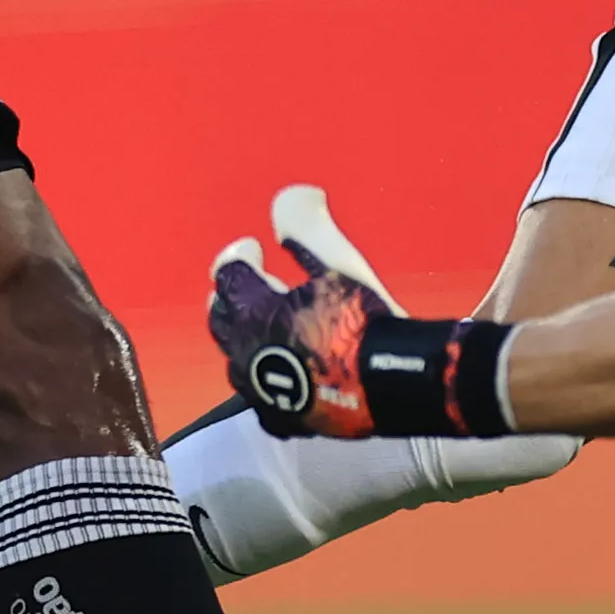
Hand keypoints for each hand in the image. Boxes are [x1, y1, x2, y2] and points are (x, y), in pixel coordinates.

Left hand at [208, 242, 382, 436]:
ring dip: (246, 338)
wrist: (393, 384)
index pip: (228, 276)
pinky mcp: (284, 418)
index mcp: (252, 312)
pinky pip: (261, 396)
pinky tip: (285, 372)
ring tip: (269, 327)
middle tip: (251, 285)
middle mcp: (245, 354)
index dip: (240, 256)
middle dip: (233, 297)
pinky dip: (268, 377)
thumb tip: (292, 195)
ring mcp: (261, 393)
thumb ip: (306, 224)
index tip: (254, 249)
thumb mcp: (338, 261)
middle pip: (221, 319)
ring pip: (236, 361)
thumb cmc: (362, 320)